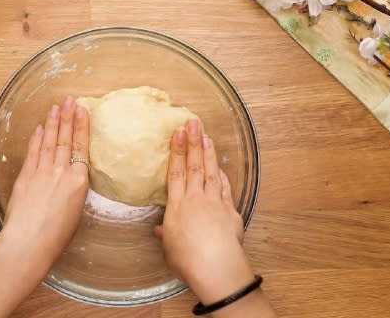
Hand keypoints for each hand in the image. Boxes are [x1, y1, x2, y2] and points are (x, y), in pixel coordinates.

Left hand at [0, 96, 89, 273]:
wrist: (29, 244)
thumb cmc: (56, 237)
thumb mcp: (76, 211)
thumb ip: (74, 190)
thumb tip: (71, 179)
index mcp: (79, 182)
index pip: (81, 147)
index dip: (81, 127)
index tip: (82, 110)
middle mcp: (61, 172)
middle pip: (65, 139)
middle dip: (67, 118)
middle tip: (69, 100)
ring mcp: (42, 172)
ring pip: (49, 142)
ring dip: (52, 123)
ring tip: (55, 107)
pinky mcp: (25, 177)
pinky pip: (33, 153)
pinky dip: (36, 139)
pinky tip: (39, 129)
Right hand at [155, 119, 252, 304]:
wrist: (215, 267)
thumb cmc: (187, 260)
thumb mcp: (169, 248)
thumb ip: (165, 234)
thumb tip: (159, 230)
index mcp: (177, 206)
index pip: (175, 173)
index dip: (176, 151)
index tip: (176, 133)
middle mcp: (196, 199)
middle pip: (193, 166)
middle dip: (193, 143)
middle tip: (193, 123)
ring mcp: (215, 203)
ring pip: (210, 172)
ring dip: (208, 153)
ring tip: (206, 136)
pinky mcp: (230, 211)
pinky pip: (225, 188)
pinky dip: (222, 176)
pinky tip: (220, 167)